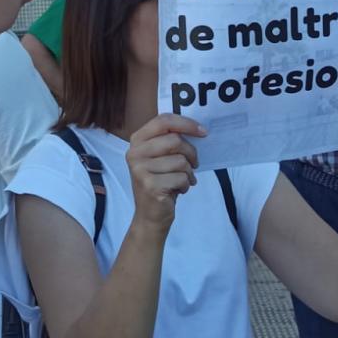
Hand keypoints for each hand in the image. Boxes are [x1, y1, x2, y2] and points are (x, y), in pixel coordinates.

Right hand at [125, 114, 204, 233]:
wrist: (150, 216)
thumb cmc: (160, 183)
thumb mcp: (161, 158)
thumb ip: (170, 141)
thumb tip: (198, 129)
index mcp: (137, 141)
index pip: (163, 121)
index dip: (186, 123)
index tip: (203, 131)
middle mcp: (134, 153)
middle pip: (175, 140)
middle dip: (191, 153)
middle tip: (194, 164)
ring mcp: (140, 169)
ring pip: (180, 161)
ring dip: (189, 173)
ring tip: (183, 180)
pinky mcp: (150, 185)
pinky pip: (181, 178)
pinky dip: (186, 185)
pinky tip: (178, 190)